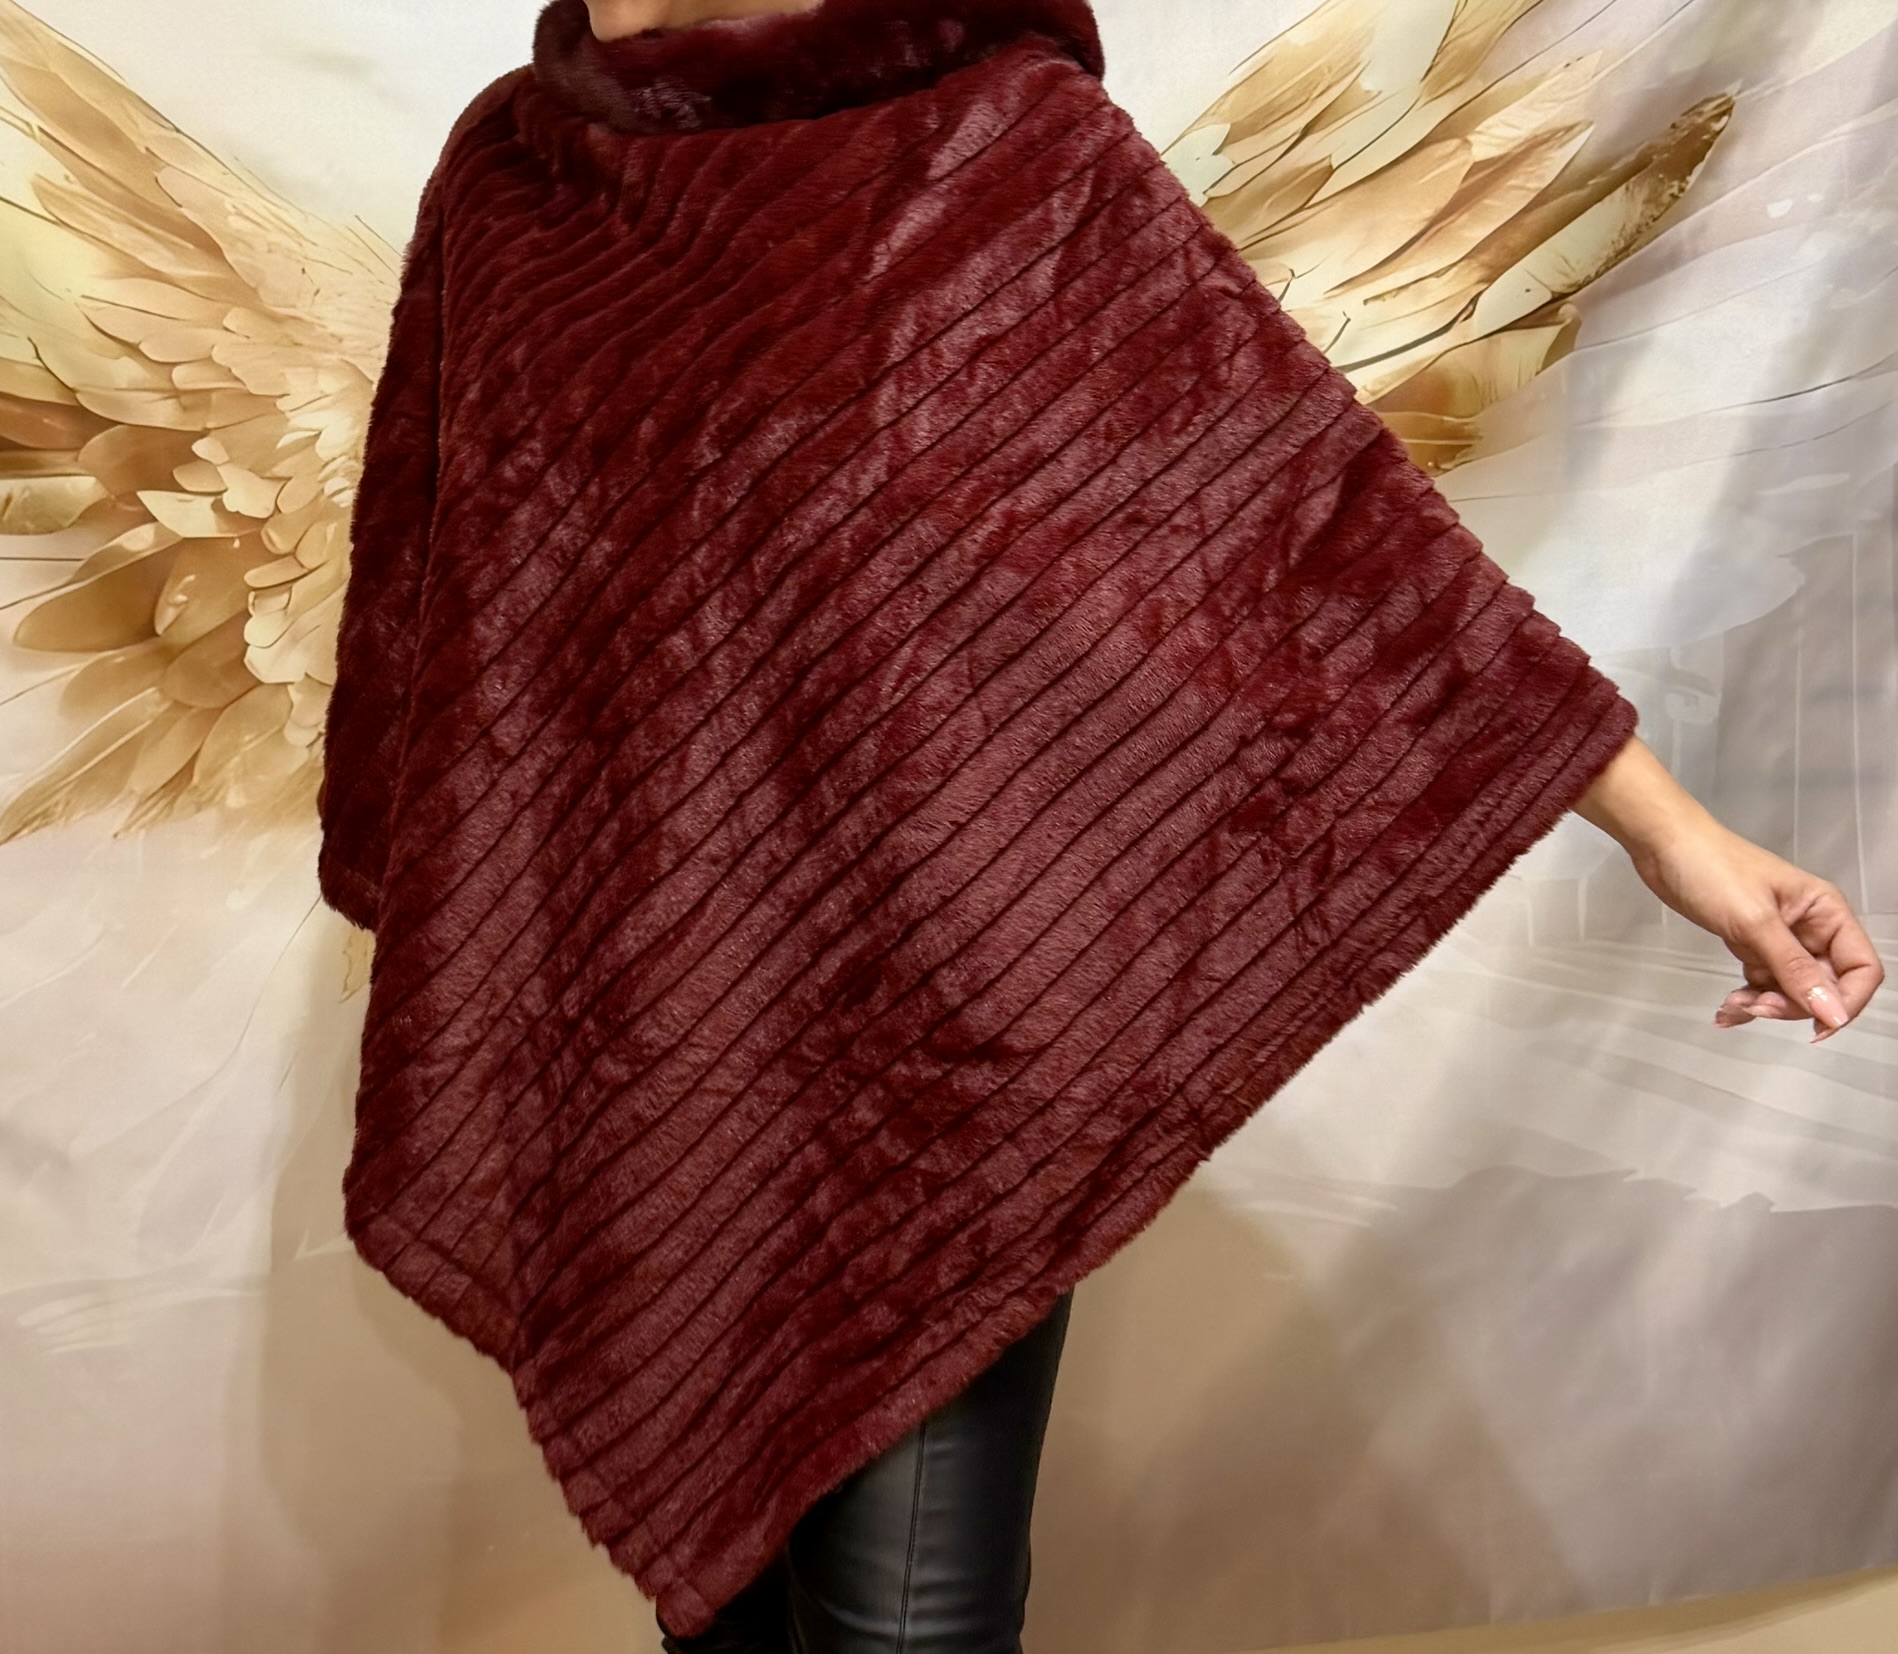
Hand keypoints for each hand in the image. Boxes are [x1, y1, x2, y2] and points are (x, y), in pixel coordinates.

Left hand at [1572, 737, 1884, 1040]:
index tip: (1816, 1027)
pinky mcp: (1751, 944)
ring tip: (1733, 1005)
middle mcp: (1811, 927)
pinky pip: (1763, 983)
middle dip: (1794, 1005)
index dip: (1846, 1002)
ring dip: (1766, 1005)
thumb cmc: (1711, 868)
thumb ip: (1795, 969)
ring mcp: (1780, 938)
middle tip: (1757, 1006)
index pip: (1861, 969)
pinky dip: (1747, 999)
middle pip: (1826, 986)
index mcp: (1826, 912)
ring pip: (1792, 989)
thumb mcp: (1755, 922)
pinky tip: (1726, 1009)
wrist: (1663, 846)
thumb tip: (1834, 1013)